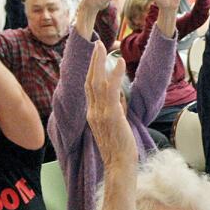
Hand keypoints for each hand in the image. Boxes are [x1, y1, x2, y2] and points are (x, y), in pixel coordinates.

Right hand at [85, 41, 137, 167]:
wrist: (119, 166)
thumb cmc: (120, 150)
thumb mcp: (115, 127)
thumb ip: (115, 111)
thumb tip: (120, 98)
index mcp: (92, 115)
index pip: (89, 88)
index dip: (92, 71)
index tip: (95, 56)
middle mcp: (93, 112)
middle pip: (89, 81)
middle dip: (93, 61)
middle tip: (97, 44)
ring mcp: (100, 113)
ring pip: (96, 82)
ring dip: (100, 62)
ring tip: (103, 46)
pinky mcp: (111, 115)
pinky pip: (111, 90)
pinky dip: (114, 74)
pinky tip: (119, 62)